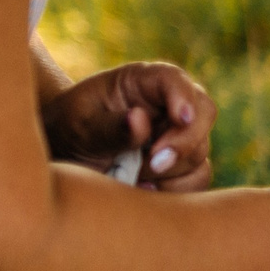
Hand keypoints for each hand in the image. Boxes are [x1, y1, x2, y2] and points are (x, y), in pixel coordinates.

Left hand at [42, 61, 216, 190]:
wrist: (66, 157)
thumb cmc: (70, 131)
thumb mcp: (79, 126)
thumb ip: (109, 126)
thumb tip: (140, 120)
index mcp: (143, 82)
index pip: (174, 80)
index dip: (183, 96)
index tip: (181, 118)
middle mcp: (168, 105)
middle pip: (203, 115)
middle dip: (183, 142)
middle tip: (152, 162)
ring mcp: (179, 135)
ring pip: (199, 153)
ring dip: (168, 171)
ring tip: (131, 174)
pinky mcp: (182, 165)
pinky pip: (197, 180)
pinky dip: (175, 190)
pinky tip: (144, 189)